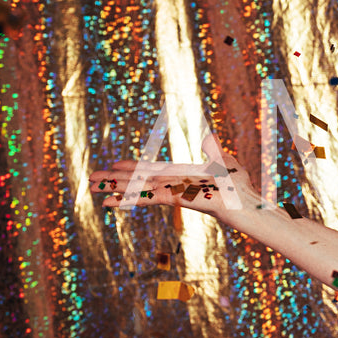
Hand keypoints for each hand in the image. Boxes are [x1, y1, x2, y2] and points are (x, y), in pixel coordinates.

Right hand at [89, 133, 264, 217]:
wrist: (245, 200)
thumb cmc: (238, 185)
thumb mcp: (225, 161)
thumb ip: (214, 150)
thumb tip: (209, 136)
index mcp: (181, 175)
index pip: (151, 170)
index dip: (132, 168)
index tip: (114, 166)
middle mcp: (173, 184)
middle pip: (138, 179)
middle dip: (115, 179)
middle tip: (91, 179)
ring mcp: (172, 191)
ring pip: (137, 188)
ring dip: (114, 188)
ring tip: (92, 187)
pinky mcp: (174, 198)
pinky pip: (147, 198)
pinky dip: (128, 199)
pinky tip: (109, 202)